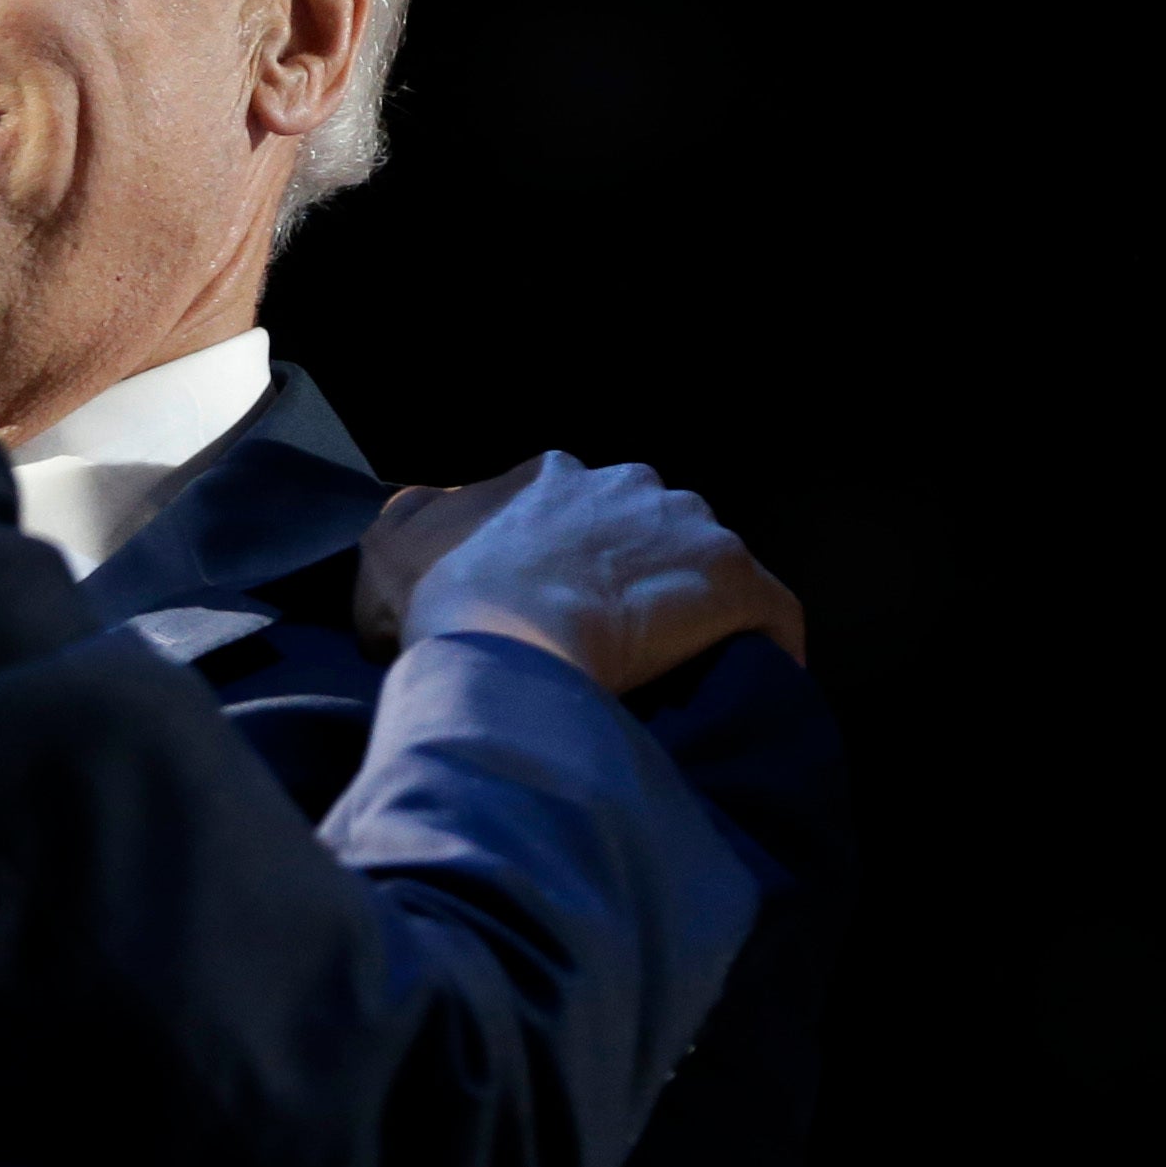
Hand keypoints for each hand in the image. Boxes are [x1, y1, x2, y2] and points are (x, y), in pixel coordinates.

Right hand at [353, 451, 807, 695]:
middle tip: (624, 642)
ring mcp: (688, 527)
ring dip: (701, 612)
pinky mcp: (734, 578)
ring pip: (713, 569)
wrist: (503, 641)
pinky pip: (771, 613)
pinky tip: (747, 689)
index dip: (585, 564)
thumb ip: (415, 521)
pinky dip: (767, 647)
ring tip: (682, 672)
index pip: (591, 511)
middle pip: (658, 530)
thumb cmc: (445, 606)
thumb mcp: (394, 546)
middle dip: (648, 577)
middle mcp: (630, 484)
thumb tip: (420, 520)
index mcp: (557, 477)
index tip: (573, 609)